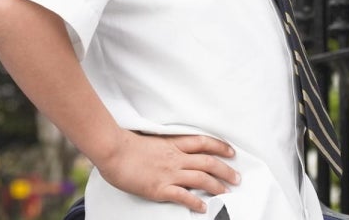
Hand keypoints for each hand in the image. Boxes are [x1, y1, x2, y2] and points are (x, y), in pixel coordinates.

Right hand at [94, 130, 238, 213]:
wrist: (112, 150)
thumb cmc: (124, 144)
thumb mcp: (148, 140)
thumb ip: (161, 146)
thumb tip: (164, 150)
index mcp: (172, 144)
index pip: (202, 142)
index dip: (220, 146)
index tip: (231, 151)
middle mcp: (175, 158)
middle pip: (208, 162)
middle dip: (225, 170)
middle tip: (236, 178)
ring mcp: (169, 173)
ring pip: (201, 178)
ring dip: (217, 186)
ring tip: (227, 192)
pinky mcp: (160, 188)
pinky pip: (183, 196)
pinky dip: (195, 202)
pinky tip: (203, 207)